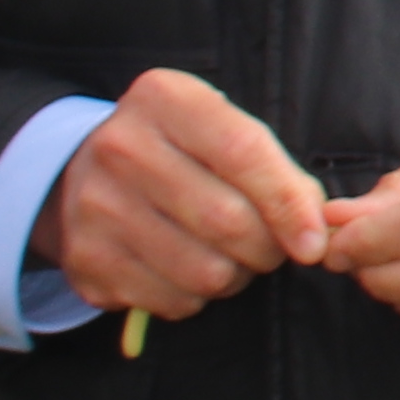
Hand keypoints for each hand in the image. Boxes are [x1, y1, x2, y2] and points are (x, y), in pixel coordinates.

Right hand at [40, 66, 334, 321]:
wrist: (84, 173)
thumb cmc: (180, 151)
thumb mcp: (222, 131)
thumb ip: (274, 169)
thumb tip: (315, 230)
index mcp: (164, 100)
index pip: (243, 152)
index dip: (288, 203)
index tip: (314, 243)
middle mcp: (122, 147)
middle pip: (226, 220)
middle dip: (268, 248)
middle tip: (272, 248)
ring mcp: (96, 205)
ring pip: (204, 271)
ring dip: (236, 276)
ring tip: (231, 257)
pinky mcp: (86, 259)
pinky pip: (173, 300)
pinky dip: (198, 297)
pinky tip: (189, 269)